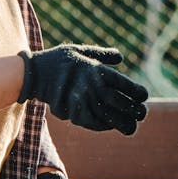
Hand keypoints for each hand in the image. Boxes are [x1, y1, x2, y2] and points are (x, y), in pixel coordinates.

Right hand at [18, 44, 147, 134]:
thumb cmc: (58, 60)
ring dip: (121, 123)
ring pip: (107, 116)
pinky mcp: (71, 112)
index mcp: (96, 70)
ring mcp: (82, 100)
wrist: (33, 73)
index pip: (123, 83)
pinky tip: (110, 126)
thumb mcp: (80, 50)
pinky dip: (103, 126)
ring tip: (131, 128)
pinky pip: (92, 123)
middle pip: (119, 102)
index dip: (136, 91)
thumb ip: (101, 55)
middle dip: (134, 110)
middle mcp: (91, 86)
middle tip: (142, 115)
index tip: (144, 96)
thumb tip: (120, 57)